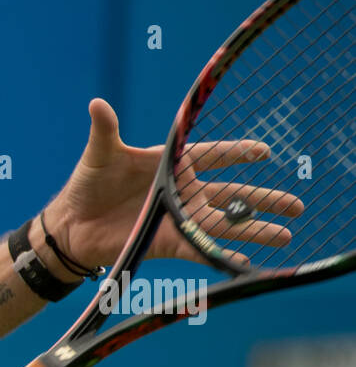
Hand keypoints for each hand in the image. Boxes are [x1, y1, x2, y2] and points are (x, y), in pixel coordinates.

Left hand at [44, 98, 303, 269]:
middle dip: (264, 199)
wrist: (69, 226)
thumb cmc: (85, 184)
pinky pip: (200, 249)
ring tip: (285, 235)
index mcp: (172, 164)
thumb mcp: (99, 154)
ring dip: (254, 230)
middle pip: (233, 194)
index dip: (238, 153)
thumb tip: (96, 103)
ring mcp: (177, 218)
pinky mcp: (167, 242)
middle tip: (297, 204)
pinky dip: (220, 255)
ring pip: (224, 224)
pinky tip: (244, 262)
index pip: (214, 155)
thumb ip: (105, 130)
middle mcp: (182, 192)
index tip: (265, 152)